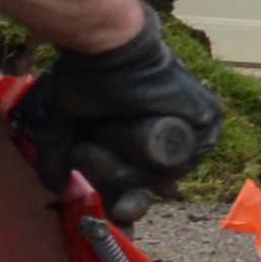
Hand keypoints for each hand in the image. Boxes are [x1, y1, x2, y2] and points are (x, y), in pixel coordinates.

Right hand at [7, 12, 220, 222]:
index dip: (130, 207)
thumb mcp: (62, 125)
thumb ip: (55, 157)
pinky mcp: (206, 120)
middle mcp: (171, 144)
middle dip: (120, 184)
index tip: (115, 214)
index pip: (145, 190)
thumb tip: (54, 185)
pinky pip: (177, 158)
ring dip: (128, 166)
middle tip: (93, 156)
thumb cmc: (84, 76)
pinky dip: (151, 154)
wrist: (106, 47)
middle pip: (151, 186)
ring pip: (162, 175)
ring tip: (103, 134)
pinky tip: (134, 128)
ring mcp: (193, 133)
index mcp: (145, 145)